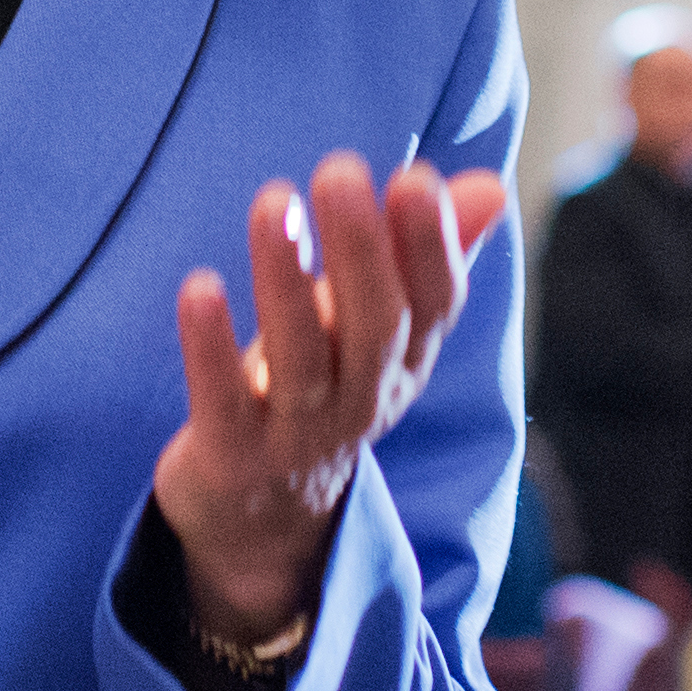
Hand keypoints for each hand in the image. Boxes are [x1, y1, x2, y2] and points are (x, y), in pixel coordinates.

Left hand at [153, 152, 511, 642]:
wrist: (261, 520)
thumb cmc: (322, 389)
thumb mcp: (377, 326)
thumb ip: (424, 255)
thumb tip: (492, 184)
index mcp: (405, 363)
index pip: (434, 305)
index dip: (431, 246)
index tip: (414, 177)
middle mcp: (363, 401)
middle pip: (375, 326)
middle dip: (362, 248)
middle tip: (340, 170)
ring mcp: (297, 434)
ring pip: (299, 358)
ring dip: (286, 279)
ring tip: (273, 201)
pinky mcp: (231, 456)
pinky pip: (223, 399)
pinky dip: (212, 347)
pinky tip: (199, 286)